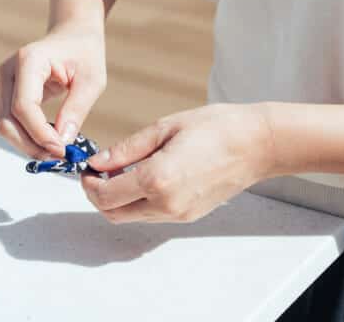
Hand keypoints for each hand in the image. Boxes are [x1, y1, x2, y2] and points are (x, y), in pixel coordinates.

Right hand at [0, 21, 106, 158]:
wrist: (74, 34)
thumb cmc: (85, 52)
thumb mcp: (92, 79)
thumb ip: (77, 109)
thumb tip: (62, 143)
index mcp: (29, 60)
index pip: (24, 106)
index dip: (40, 133)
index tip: (62, 149)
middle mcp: (9, 71)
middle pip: (8, 120)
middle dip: (31, 144)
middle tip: (59, 157)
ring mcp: (5, 81)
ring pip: (6, 124)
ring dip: (28, 144)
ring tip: (57, 152)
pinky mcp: (8, 92)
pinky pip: (12, 120)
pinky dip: (28, 136)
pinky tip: (50, 142)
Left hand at [80, 102, 274, 224]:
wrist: (256, 144)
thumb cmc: (216, 126)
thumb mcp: (167, 127)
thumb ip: (128, 148)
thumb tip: (98, 162)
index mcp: (157, 178)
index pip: (104, 194)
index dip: (88, 182)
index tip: (87, 166)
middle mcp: (165, 203)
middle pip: (113, 213)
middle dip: (99, 194)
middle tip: (99, 171)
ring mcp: (178, 214)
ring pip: (131, 216)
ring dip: (119, 198)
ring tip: (124, 169)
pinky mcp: (188, 216)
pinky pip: (152, 214)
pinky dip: (140, 200)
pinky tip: (147, 175)